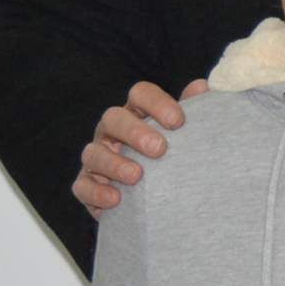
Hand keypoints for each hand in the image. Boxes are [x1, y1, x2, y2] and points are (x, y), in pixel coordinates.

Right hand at [74, 79, 206, 215]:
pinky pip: (83, 186)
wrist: (154, 199)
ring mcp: (97, 157)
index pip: (140, 95)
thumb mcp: (181, 136)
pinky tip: (116, 199)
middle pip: (114, 119)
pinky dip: (97, 192)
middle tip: (159, 149)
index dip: (157, 103)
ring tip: (136, 176)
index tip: (178, 121)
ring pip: (94, 153)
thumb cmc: (168, 159)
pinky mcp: (86, 185)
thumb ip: (192, 112)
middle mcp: (112, 131)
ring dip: (114, 163)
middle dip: (135, 132)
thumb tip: (202, 86)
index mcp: (136, 114)